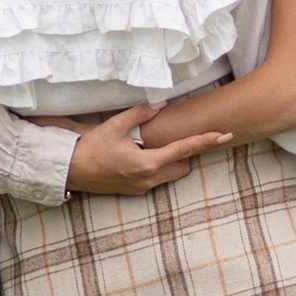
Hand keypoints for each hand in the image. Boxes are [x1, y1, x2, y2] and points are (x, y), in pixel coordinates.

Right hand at [65, 104, 230, 193]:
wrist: (70, 170)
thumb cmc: (92, 147)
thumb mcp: (115, 125)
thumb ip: (141, 113)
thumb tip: (162, 104)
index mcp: (148, 163)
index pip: (185, 150)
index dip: (206, 141)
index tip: (224, 135)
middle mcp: (149, 179)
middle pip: (183, 167)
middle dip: (185, 154)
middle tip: (178, 137)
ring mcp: (142, 188)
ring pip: (170, 175)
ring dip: (171, 162)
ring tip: (155, 147)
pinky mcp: (134, 192)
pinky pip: (156, 180)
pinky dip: (157, 168)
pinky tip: (141, 156)